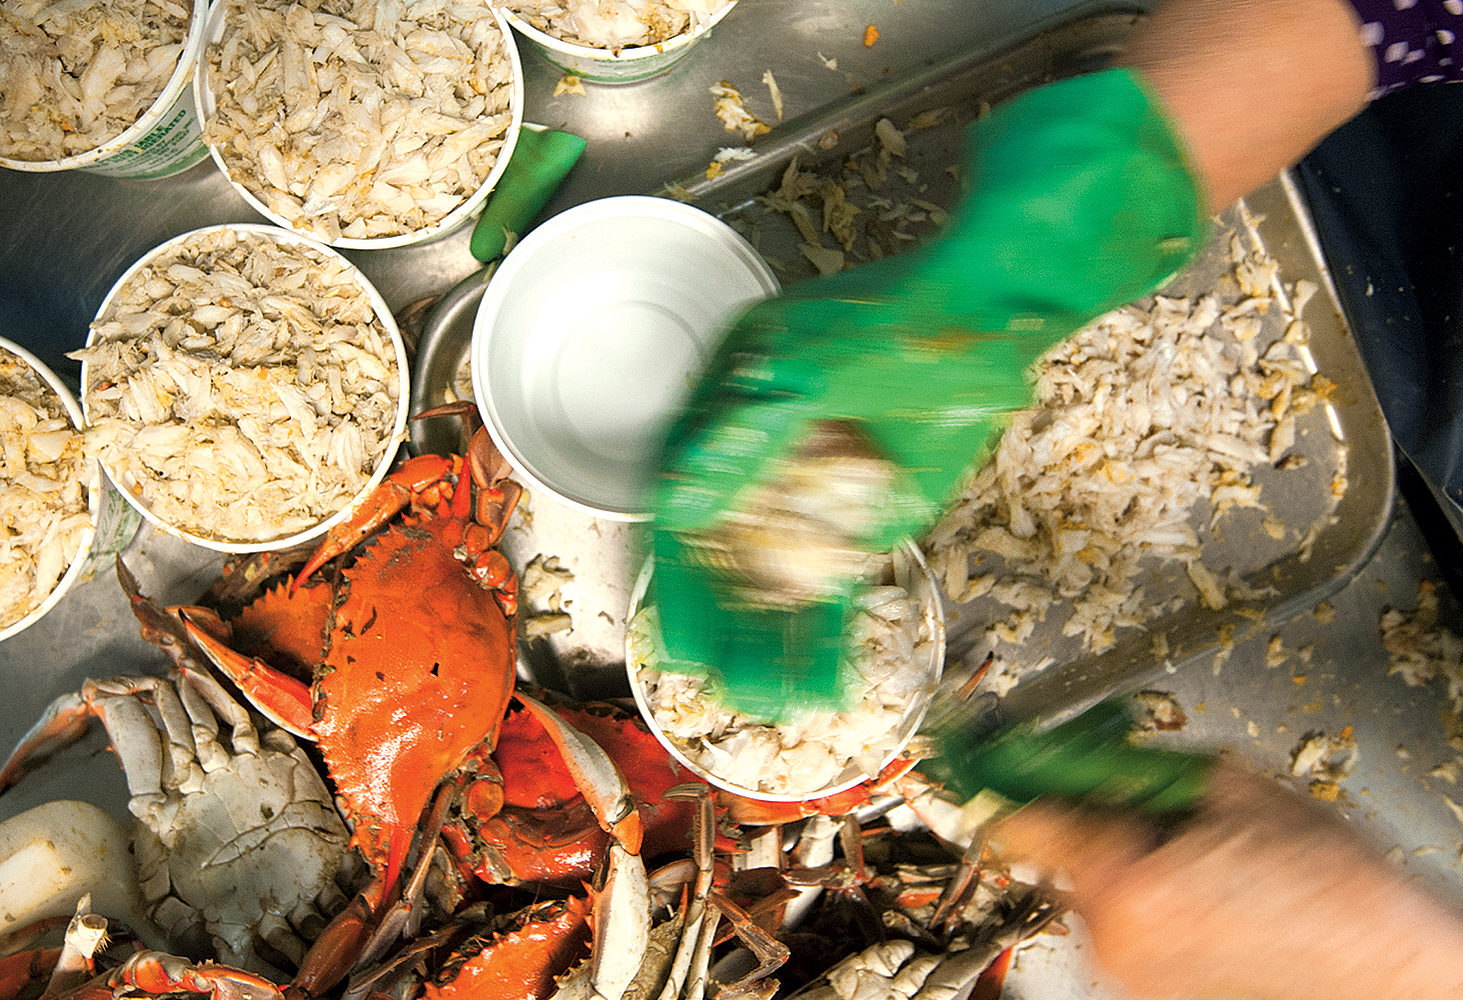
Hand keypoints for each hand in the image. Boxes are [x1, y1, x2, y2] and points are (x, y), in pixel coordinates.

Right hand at [650, 68, 1205, 715]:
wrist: (997, 311)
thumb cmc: (904, 315)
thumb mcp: (811, 368)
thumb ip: (745, 439)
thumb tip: (685, 506)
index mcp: (727, 402)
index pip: (677, 494)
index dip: (668, 566)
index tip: (669, 624)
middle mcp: (761, 453)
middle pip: (722, 551)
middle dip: (717, 623)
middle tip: (712, 681)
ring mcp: (816, 487)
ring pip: (779, 579)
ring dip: (770, 642)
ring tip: (764, 700)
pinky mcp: (871, 516)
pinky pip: (841, 586)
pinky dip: (830, 635)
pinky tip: (821, 681)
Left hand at [993, 758, 1462, 999]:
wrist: (1390, 973)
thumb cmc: (1334, 889)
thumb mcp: (1229, 786)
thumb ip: (1135, 764)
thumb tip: (1077, 747)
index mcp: (1124, 883)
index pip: (1017, 819)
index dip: (1003, 777)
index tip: (977, 754)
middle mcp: (1113, 939)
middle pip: (1057, 849)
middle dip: (1091, 815)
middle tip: (1145, 798)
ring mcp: (1132, 975)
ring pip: (1092, 887)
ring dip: (1125, 859)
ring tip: (1205, 855)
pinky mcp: (1154, 992)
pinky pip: (1125, 925)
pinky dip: (1148, 899)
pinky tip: (1210, 893)